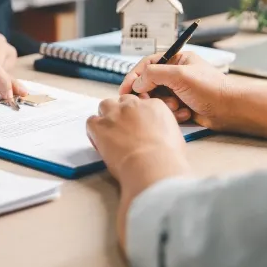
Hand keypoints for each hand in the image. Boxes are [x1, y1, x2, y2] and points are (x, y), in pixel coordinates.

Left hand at [87, 96, 191, 248]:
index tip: (137, 127)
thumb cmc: (167, 158)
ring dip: (106, 117)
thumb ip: (164, 130)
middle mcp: (134, 105)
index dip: (138, 116)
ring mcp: (115, 113)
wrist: (153, 165)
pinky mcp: (100, 126)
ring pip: (105, 105)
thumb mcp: (175, 138)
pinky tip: (99, 140)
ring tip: (110, 134)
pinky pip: (91, 121)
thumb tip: (158, 136)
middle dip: (122, 112)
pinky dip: (93, 130)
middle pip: (123, 101)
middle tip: (123, 130)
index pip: (142, 103)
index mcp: (155, 106)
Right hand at [119, 52, 239, 130]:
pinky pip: (165, 110)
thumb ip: (154, 74)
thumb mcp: (180, 75)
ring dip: (163, 105)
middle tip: (148, 101)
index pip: (147, 65)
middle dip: (149, 93)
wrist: (231, 110)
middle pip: (148, 83)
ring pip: (156, 98)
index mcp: (176, 60)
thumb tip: (137, 82)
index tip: (125, 90)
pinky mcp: (181, 106)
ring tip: (177, 106)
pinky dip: (172, 113)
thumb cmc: (211, 88)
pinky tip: (185, 113)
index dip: (134, 76)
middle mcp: (175, 74)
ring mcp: (178, 90)